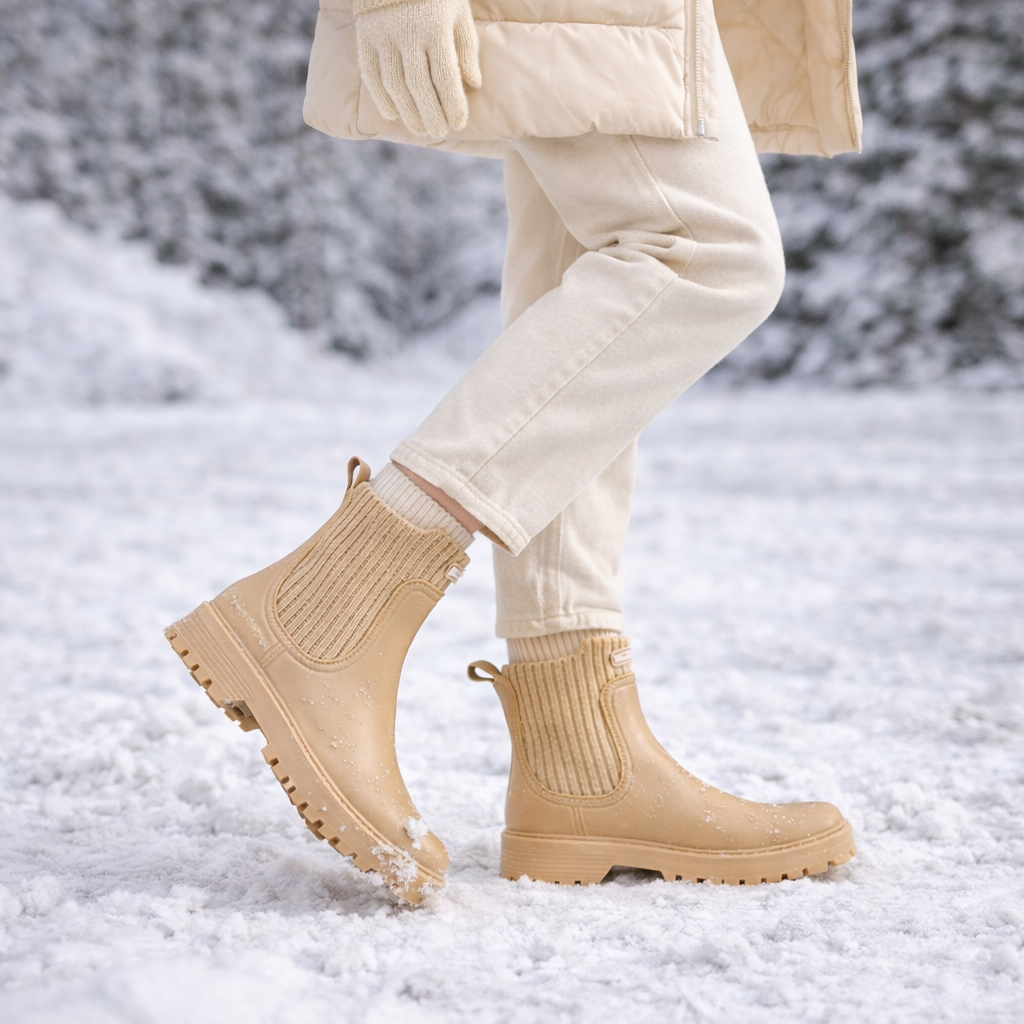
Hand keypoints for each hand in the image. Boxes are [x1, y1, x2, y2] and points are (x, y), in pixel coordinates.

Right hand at [356, 0, 481, 137]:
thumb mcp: (458, 11)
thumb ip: (466, 47)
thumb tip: (473, 84)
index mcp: (435, 27)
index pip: (445, 75)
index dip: (453, 103)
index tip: (459, 124)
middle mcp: (408, 34)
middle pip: (419, 85)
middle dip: (431, 113)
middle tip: (439, 132)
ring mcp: (384, 36)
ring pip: (395, 84)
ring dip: (408, 111)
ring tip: (420, 129)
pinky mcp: (366, 37)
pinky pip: (371, 74)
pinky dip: (381, 98)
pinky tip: (392, 115)